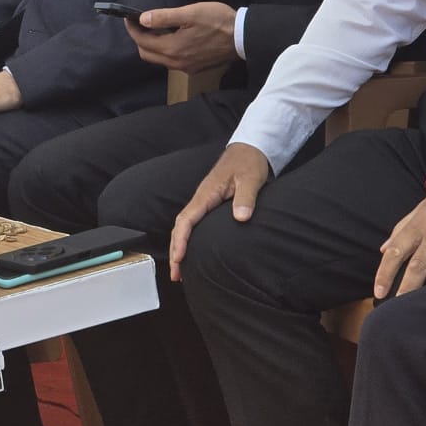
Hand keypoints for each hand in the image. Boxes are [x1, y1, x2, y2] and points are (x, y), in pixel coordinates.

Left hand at [127, 2, 235, 72]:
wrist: (243, 37)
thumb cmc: (218, 21)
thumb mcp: (190, 13)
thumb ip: (164, 17)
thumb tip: (143, 19)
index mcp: (173, 49)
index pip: (142, 42)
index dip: (133, 29)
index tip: (130, 17)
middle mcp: (176, 63)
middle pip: (147, 54)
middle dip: (140, 39)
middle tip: (140, 23)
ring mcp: (186, 68)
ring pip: (159, 60)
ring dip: (153, 46)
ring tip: (155, 29)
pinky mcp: (195, 68)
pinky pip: (172, 62)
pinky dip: (165, 51)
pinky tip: (172, 38)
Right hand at [168, 143, 272, 278]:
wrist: (249, 149)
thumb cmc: (248, 163)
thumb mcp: (251, 179)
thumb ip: (246, 198)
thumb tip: (241, 218)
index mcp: (207, 193)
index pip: (186, 219)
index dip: (180, 240)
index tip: (178, 258)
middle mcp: (201, 198)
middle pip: (180, 227)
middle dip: (175, 250)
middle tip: (176, 275)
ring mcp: (204, 201)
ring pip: (185, 227)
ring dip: (180, 247)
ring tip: (180, 271)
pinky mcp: (210, 204)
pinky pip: (194, 224)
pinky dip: (189, 239)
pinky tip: (193, 252)